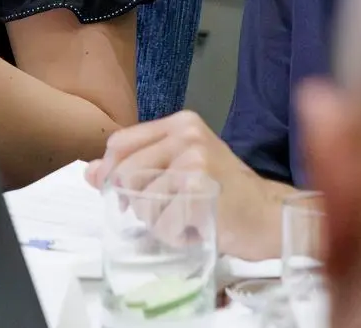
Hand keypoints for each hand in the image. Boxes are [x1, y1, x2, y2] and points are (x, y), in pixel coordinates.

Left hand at [85, 111, 287, 259]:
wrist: (271, 216)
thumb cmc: (226, 193)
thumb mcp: (181, 169)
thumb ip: (137, 167)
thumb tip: (89, 172)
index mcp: (180, 123)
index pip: (119, 143)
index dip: (111, 173)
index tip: (122, 195)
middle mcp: (186, 136)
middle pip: (126, 174)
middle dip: (138, 203)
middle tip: (166, 213)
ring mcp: (194, 160)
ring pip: (143, 202)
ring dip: (160, 223)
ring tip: (187, 220)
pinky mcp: (201, 190)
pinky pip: (164, 223)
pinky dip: (175, 236)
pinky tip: (197, 230)